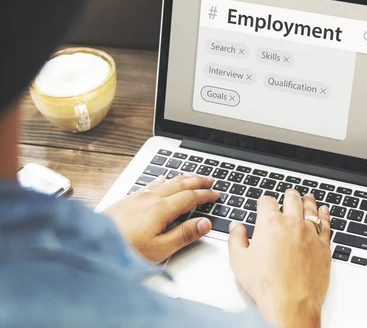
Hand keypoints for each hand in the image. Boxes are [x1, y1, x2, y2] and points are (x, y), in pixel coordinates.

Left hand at [104, 174, 218, 262]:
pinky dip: (163, 180)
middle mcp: (151, 198)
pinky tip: (162, 179)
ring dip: (182, 178)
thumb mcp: (159, 249)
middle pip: (180, 184)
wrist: (91, 244)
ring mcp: (138, 197)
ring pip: (166, 181)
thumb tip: (205, 223)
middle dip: (197, 181)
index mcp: (162, 209)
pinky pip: (151, 184)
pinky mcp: (127, 200)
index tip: (216, 194)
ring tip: (192, 176)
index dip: (205, 195)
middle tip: (210, 179)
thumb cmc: (124, 250)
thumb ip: (184, 234)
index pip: (190, 197)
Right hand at [228, 190, 330, 327]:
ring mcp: (309, 233)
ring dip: (308, 200)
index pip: (267, 201)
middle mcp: (291, 223)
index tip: (263, 204)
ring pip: (310, 208)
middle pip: (292, 198)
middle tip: (288, 195)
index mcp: (270, 223)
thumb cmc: (266, 285)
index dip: (263, 201)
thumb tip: (236, 227)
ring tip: (307, 197)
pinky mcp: (323, 245)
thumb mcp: (239, 261)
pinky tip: (324, 212)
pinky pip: (326, 224)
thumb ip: (236, 239)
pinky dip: (325, 215)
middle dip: (288, 195)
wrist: (291, 304)